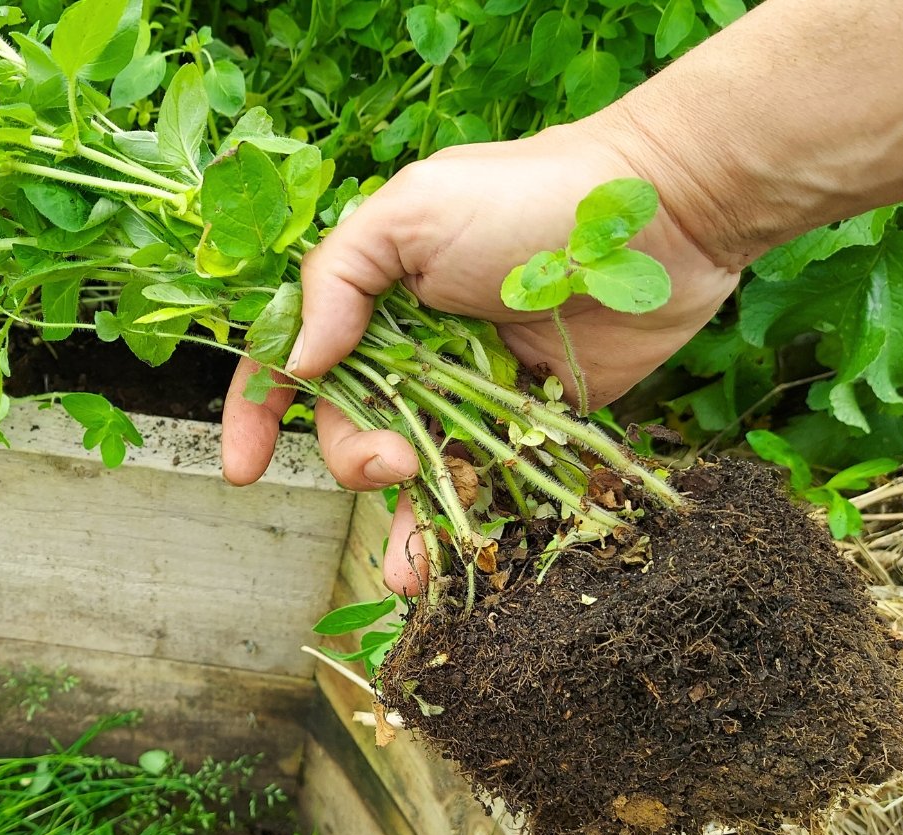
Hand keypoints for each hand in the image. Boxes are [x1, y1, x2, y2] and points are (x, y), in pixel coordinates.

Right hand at [220, 116, 740, 595]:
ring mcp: (467, 390)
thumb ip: (339, 280)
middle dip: (352, 457)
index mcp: (371, 293)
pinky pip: (481, 483)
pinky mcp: (526, 423)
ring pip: (409, 467)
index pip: (291, 358)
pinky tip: (436, 570)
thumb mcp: (409, 213)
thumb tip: (302, 365)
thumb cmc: (529, 196)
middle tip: (391, 460)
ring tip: (407, 565)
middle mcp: (410, 347)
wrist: (658, 218)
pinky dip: (456, 527)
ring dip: (395, 518)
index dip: (258, 412)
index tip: (244, 467)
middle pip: (346, 426)